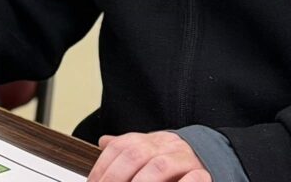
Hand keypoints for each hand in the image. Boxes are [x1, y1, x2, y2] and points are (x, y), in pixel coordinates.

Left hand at [88, 131, 210, 181]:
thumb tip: (103, 142)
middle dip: (116, 176)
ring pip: (160, 166)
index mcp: (149, 139)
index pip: (120, 147)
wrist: (214, 155)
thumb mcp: (150, 149)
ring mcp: (185, 158)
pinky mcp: (204, 173)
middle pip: (135, 154)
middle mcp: (165, 144)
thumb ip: (128, 149)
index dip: (103, 166)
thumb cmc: (175, 160)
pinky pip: (193, 178)